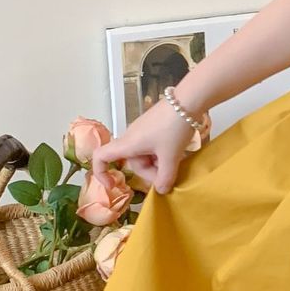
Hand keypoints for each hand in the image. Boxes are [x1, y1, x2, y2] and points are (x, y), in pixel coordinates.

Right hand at [90, 99, 209, 195]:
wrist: (188, 100)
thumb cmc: (174, 128)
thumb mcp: (170, 156)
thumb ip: (165, 177)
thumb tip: (161, 190)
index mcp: (127, 144)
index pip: (101, 157)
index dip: (101, 173)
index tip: (113, 185)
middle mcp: (131, 137)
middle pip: (133, 162)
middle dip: (150, 173)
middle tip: (169, 176)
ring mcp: (142, 131)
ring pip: (145, 155)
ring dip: (158, 164)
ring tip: (176, 163)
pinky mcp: (153, 126)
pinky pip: (152, 146)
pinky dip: (162, 154)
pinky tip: (177, 154)